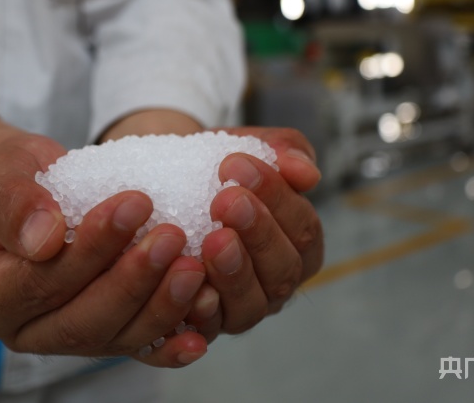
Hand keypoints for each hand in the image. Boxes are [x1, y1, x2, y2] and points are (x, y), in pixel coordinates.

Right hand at [0, 107, 210, 366]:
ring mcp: (66, 339)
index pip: (39, 282)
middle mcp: (24, 330)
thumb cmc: (17, 176)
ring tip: (196, 267)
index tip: (135, 203)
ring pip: (116, 339)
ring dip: (160, 307)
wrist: (37, 190)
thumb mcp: (5, 170)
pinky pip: (140, 349)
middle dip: (132, 281)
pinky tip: (202, 331)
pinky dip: (172, 344)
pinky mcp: (105, 337)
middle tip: (174, 235)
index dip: (90, 249)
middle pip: (82, 321)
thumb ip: (16, 201)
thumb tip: (44, 239)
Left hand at [188, 127, 323, 338]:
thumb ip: (286, 151)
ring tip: (212, 239)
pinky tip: (189, 281)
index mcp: (299, 245)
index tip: (238, 163)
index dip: (276, 197)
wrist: (166, 180)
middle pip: (282, 270)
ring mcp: (241, 308)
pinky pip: (208, 327)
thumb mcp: (253, 146)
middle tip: (227, 200)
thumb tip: (306, 172)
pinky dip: (201, 310)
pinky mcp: (204, 324)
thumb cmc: (218, 167)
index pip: (303, 228)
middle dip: (257, 233)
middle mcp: (276, 284)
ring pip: (250, 305)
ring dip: (234, 272)